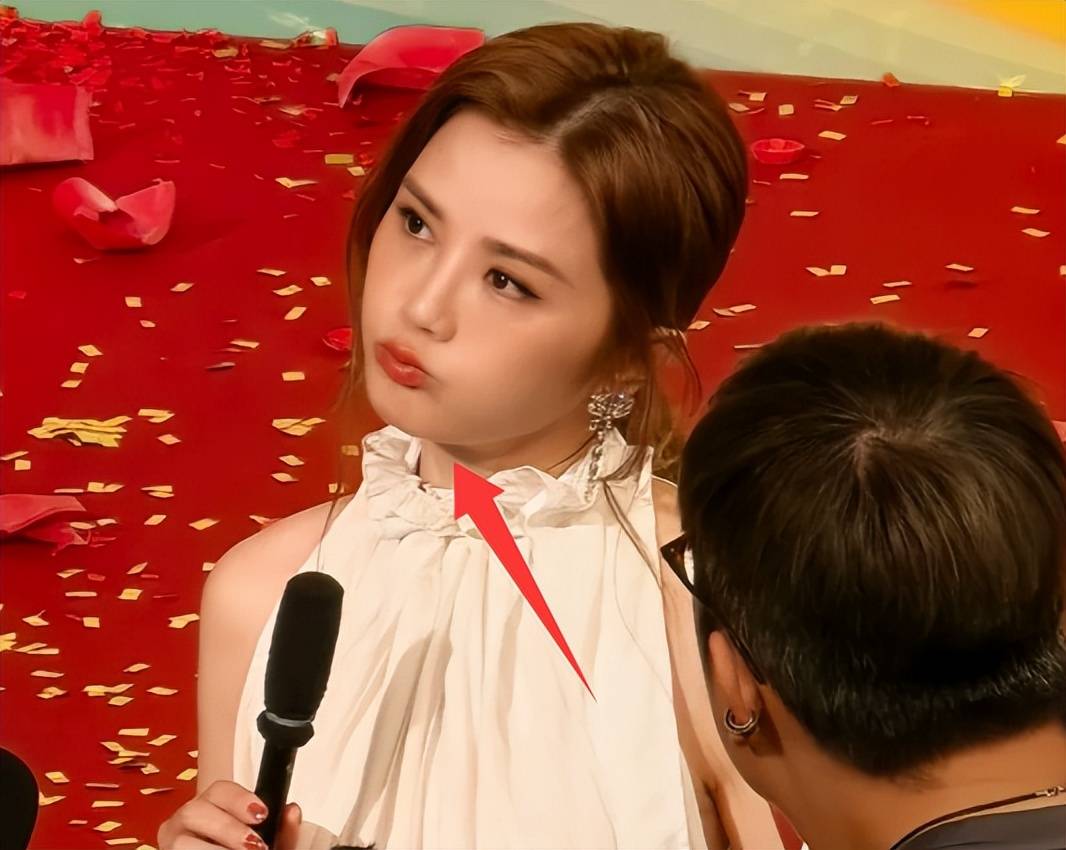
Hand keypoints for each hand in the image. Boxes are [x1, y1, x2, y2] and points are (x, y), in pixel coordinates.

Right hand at [157, 780, 302, 849]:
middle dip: (228, 828)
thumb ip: (282, 829)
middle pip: (196, 810)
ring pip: (182, 841)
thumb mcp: (267, 840)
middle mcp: (187, 820)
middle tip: (254, 845)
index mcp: (211, 806)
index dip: (240, 799)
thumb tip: (292, 810)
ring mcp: (173, 841)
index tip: (261, 814)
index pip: (219, 788)